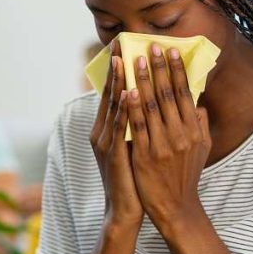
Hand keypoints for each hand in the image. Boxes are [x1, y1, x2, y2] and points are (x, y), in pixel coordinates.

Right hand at [90, 41, 143, 228]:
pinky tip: (129, 92)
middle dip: (116, 68)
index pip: (113, 93)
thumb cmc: (134, 178)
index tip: (123, 47)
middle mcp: (101, 132)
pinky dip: (123, 108)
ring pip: (113, 107)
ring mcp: (105, 143)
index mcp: (106, 129)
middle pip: (109, 94)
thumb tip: (151, 101)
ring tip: (124, 59)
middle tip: (120, 43)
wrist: (126, 210)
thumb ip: (138, 124)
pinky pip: (119, 126)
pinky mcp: (114, 154)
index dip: (117, 70)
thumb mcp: (134, 145)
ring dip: (119, 82)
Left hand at [124, 44, 210, 232]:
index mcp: (194, 130)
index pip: (185, 94)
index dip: (177, 71)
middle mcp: (180, 135)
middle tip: (152, 46)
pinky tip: (126, 90)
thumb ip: (201, 125)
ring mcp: (162, 145)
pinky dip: (131, 107)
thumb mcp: (202, 150)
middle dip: (159, 68)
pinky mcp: (144, 156)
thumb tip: (198, 103)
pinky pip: (136, 127)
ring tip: (136, 60)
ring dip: (143, 80)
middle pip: (168, 95)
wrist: (175, 208)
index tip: (171, 51)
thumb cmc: (186, 176)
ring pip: (151, 106)